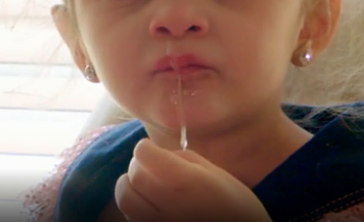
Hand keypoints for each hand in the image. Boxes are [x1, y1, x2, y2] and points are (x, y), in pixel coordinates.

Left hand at [115, 138, 271, 221]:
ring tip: (146, 186)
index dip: (144, 148)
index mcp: (186, 183)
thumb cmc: (237, 208)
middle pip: (132, 178)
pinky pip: (133, 218)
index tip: (149, 148)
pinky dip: (136, 208)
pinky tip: (152, 206)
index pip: (144, 155)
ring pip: (125, 201)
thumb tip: (161, 155)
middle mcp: (167, 206)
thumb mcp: (218, 175)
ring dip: (131, 188)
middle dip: (136, 166)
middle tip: (147, 165)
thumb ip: (185, 160)